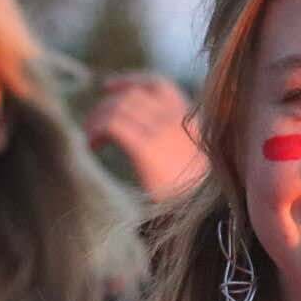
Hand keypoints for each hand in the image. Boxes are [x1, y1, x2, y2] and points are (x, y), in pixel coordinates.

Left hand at [84, 72, 205, 201]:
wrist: (208, 219)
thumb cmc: (199, 199)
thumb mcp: (196, 164)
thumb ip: (178, 145)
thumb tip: (148, 140)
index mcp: (193, 122)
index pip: (158, 86)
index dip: (131, 81)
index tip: (108, 87)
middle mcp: (178, 120)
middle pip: (132, 95)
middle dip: (107, 104)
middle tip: (92, 125)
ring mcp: (163, 132)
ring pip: (119, 107)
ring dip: (98, 118)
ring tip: (91, 138)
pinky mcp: (147, 148)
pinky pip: (113, 125)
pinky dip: (98, 130)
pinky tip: (93, 145)